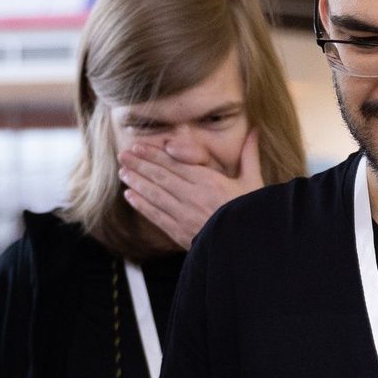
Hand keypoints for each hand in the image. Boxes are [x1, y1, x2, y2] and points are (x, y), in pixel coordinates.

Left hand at [120, 132, 262, 249]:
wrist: (249, 247)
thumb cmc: (253, 213)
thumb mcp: (254, 182)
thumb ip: (249, 155)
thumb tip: (255, 130)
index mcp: (210, 181)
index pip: (175, 164)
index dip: (154, 155)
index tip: (139, 147)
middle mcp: (193, 196)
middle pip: (161, 177)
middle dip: (140, 165)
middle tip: (123, 155)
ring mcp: (185, 216)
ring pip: (155, 195)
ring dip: (137, 183)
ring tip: (123, 173)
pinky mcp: (181, 233)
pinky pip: (157, 217)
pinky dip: (142, 206)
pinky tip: (130, 196)